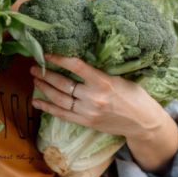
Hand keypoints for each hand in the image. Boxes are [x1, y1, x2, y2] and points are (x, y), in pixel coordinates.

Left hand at [30, 54, 167, 140]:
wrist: (143, 123)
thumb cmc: (135, 96)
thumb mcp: (120, 78)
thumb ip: (100, 72)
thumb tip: (79, 60)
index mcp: (103, 82)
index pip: (76, 66)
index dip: (59, 58)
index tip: (47, 53)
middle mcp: (93, 97)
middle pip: (63, 84)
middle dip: (46, 74)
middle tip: (34, 66)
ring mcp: (88, 112)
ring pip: (60, 99)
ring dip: (45, 88)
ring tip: (35, 79)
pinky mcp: (86, 123)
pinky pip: (62, 115)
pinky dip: (48, 108)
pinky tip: (36, 101)